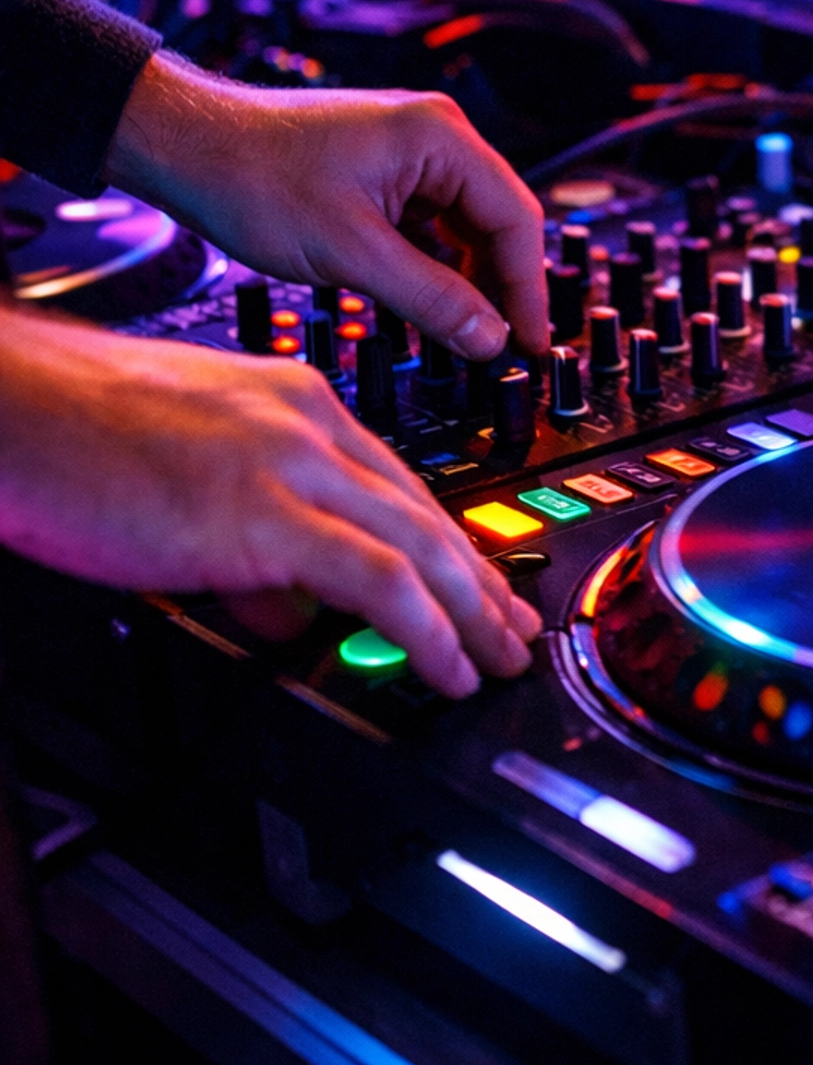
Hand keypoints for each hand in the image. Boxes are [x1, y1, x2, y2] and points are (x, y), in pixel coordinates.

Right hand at [0, 311, 538, 696]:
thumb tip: (287, 604)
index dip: (449, 540)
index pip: (399, 478)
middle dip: (480, 581)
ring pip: (420, 543)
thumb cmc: (74, 436)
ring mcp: (288, 465)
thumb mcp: (188, 472)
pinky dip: (427, 629)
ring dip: (471, 614)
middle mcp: (306, 422)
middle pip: (425, 509)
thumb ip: (249, 529)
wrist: (13, 407)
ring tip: (495, 663)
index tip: (477, 585)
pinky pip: (377, 579)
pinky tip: (446, 664)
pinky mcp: (262, 516)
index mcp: (293, 400)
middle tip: (511, 633)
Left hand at [106, 57, 548, 359]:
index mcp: (440, 137)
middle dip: (499, 289)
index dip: (528, 290)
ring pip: (461, 230)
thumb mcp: (350, 253)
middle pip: (495, 224)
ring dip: (463, 283)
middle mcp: (433, 137)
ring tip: (462, 339)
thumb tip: (490, 337)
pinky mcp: (380, 174)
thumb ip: (431, 298)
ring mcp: (406, 154)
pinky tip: (422, 310)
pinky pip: (426, 228)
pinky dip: (430, 270)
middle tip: (502, 351)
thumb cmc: (252, 176)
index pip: (515, 219)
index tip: (529, 343)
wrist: (182, 146)